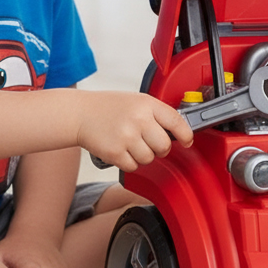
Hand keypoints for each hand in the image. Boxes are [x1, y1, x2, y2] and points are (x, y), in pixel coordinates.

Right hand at [75, 91, 192, 173]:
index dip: (186, 134)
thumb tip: (177, 132)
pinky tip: (120, 149)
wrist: (80, 113)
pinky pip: (133, 166)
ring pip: (149, 158)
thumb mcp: (135, 101)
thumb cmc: (108, 107)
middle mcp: (139, 120)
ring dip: (142, 156)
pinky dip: (128, 162)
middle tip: (150, 143)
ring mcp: (127, 136)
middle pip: (164, 146)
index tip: (187, 141)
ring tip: (130, 143)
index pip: (176, 121)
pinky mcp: (115, 152)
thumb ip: (155, 113)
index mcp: (146, 104)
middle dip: (160, 148)